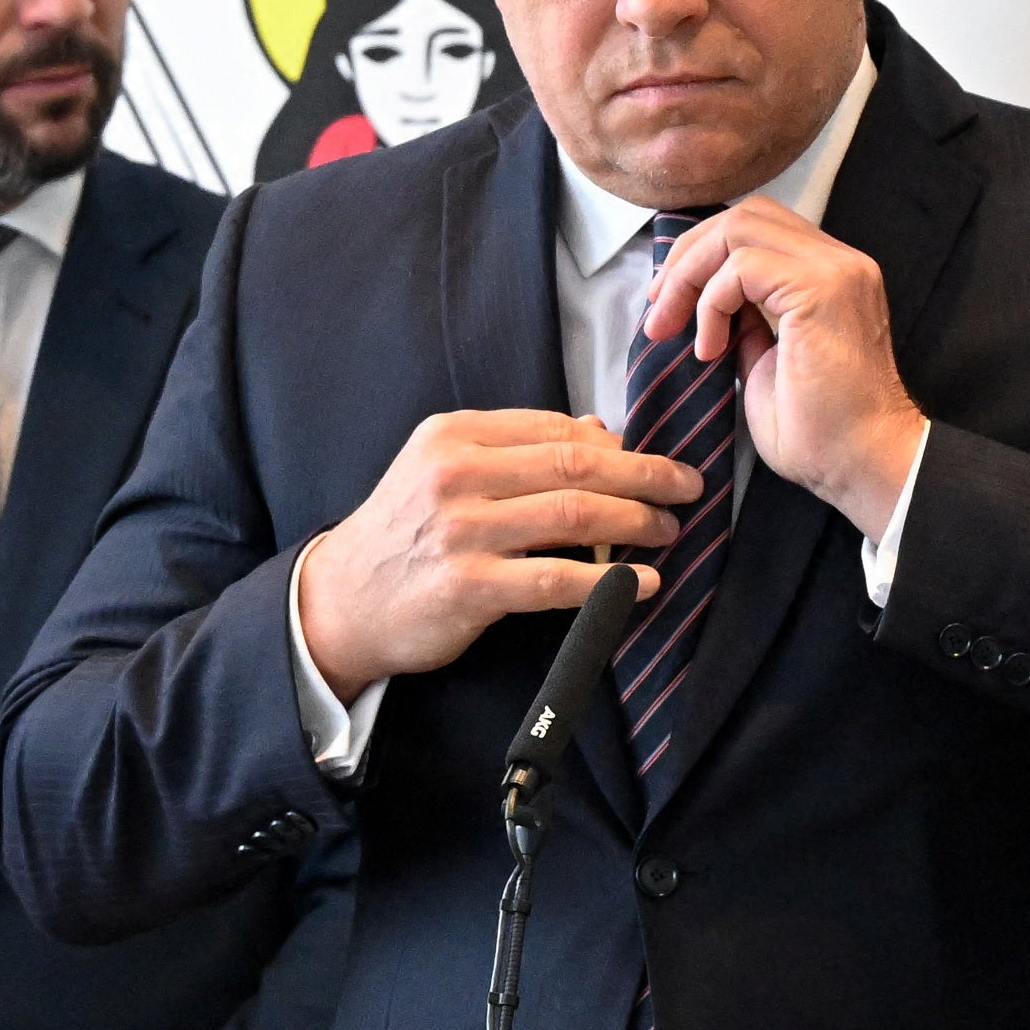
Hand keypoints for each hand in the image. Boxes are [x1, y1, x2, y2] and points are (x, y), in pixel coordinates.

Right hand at [290, 407, 706, 695]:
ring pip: (574, 514)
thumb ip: (516, 448)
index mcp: (454, 435)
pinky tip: (644, 583)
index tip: (656, 462)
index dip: (618, 445)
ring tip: (668, 531)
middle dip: (645, 474)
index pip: (556, 428)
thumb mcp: (444, 470)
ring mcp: (461, 530)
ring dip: (636, 521)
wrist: (342, 601)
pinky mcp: (468, 586)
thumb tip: (599, 430)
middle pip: (576, 463)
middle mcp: (456, 473)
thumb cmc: (405, 533)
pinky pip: (556, 580)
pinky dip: (609, 581)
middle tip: (687, 487)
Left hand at [643, 199, 928, 540]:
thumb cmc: (820, 431)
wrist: (862, 464)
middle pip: (744, 214)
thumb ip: (744, 322)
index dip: (702, 255)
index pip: (757, 227)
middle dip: (687, 256)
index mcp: (830, 274)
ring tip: (675, 329)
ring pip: (738, 229)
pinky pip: (741, 266)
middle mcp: (839, 261)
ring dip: (691, 276)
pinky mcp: (821, 288)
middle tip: (659, 309)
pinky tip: (710, 349)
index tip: (667, 304)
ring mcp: (835, 270)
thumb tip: (703, 302)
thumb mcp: (764, 361)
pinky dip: (710, 303)